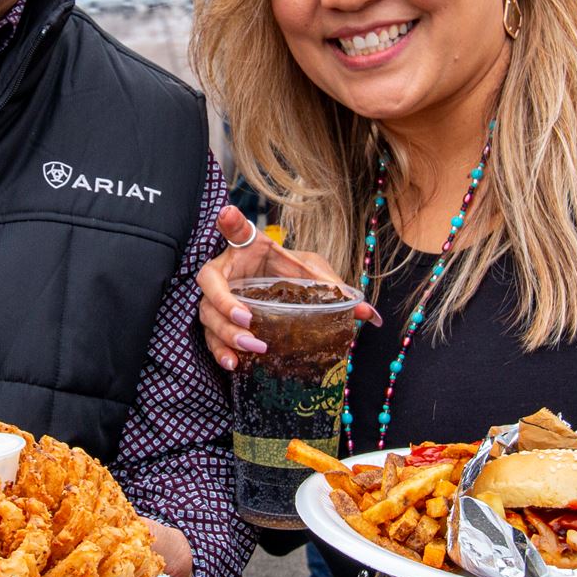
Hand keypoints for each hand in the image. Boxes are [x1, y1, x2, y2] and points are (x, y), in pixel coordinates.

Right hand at [196, 205, 379, 371]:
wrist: (285, 296)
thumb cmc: (293, 276)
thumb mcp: (314, 276)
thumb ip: (336, 289)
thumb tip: (368, 313)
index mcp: (248, 251)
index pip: (235, 231)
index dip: (229, 223)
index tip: (228, 212)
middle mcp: (228, 275)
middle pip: (210, 286)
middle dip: (224, 305)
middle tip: (247, 319)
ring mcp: (219, 301)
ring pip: (207, 316)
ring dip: (225, 333)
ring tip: (250, 347)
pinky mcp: (221, 326)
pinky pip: (212, 339)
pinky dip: (220, 351)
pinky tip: (233, 363)